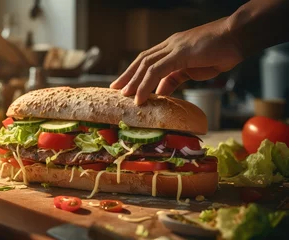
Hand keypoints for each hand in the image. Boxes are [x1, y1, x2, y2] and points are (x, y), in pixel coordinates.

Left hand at [110, 17, 242, 104]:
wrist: (238, 37)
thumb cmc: (220, 52)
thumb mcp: (192, 70)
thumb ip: (175, 79)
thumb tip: (161, 92)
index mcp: (172, 49)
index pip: (146, 60)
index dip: (133, 72)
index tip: (124, 85)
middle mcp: (169, 46)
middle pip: (141, 61)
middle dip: (127, 76)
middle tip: (115, 89)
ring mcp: (174, 48)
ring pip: (146, 65)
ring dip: (133, 82)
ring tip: (124, 96)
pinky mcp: (181, 53)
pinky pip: (158, 70)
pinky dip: (146, 84)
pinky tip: (140, 97)